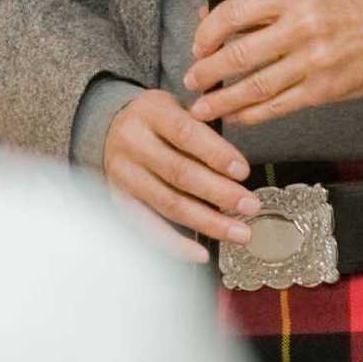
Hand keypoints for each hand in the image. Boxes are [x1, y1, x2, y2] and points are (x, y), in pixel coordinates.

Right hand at [101, 87, 260, 263]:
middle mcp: (133, 143)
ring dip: (208, 222)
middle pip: (179, 172)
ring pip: (168, 204)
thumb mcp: (177, 108)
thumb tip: (238, 166)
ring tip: (239, 232)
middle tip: (250, 205)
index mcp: (151, 112)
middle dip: (219, 193)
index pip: (186, 133)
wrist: (112, 129)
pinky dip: (175, 244)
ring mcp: (124, 174)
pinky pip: (148, 227)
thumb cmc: (158, 121)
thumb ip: (203, 129)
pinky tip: (201, 253)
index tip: (243, 171)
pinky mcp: (120, 201)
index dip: (216, 153)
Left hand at [184, 0, 362, 130]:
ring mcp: (313, 60)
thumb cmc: (349, 6)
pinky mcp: (323, 89)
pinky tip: (237, 116)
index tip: (197, 45)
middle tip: (192, 80)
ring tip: (203, 108)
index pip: (234, 14)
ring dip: (223, 100)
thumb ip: (261, 8)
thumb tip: (213, 19)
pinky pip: (278, 106)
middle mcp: (301, 26)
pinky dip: (252, 114)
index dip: (207, 33)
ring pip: (255, 86)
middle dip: (208, 72)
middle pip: (239, 54)